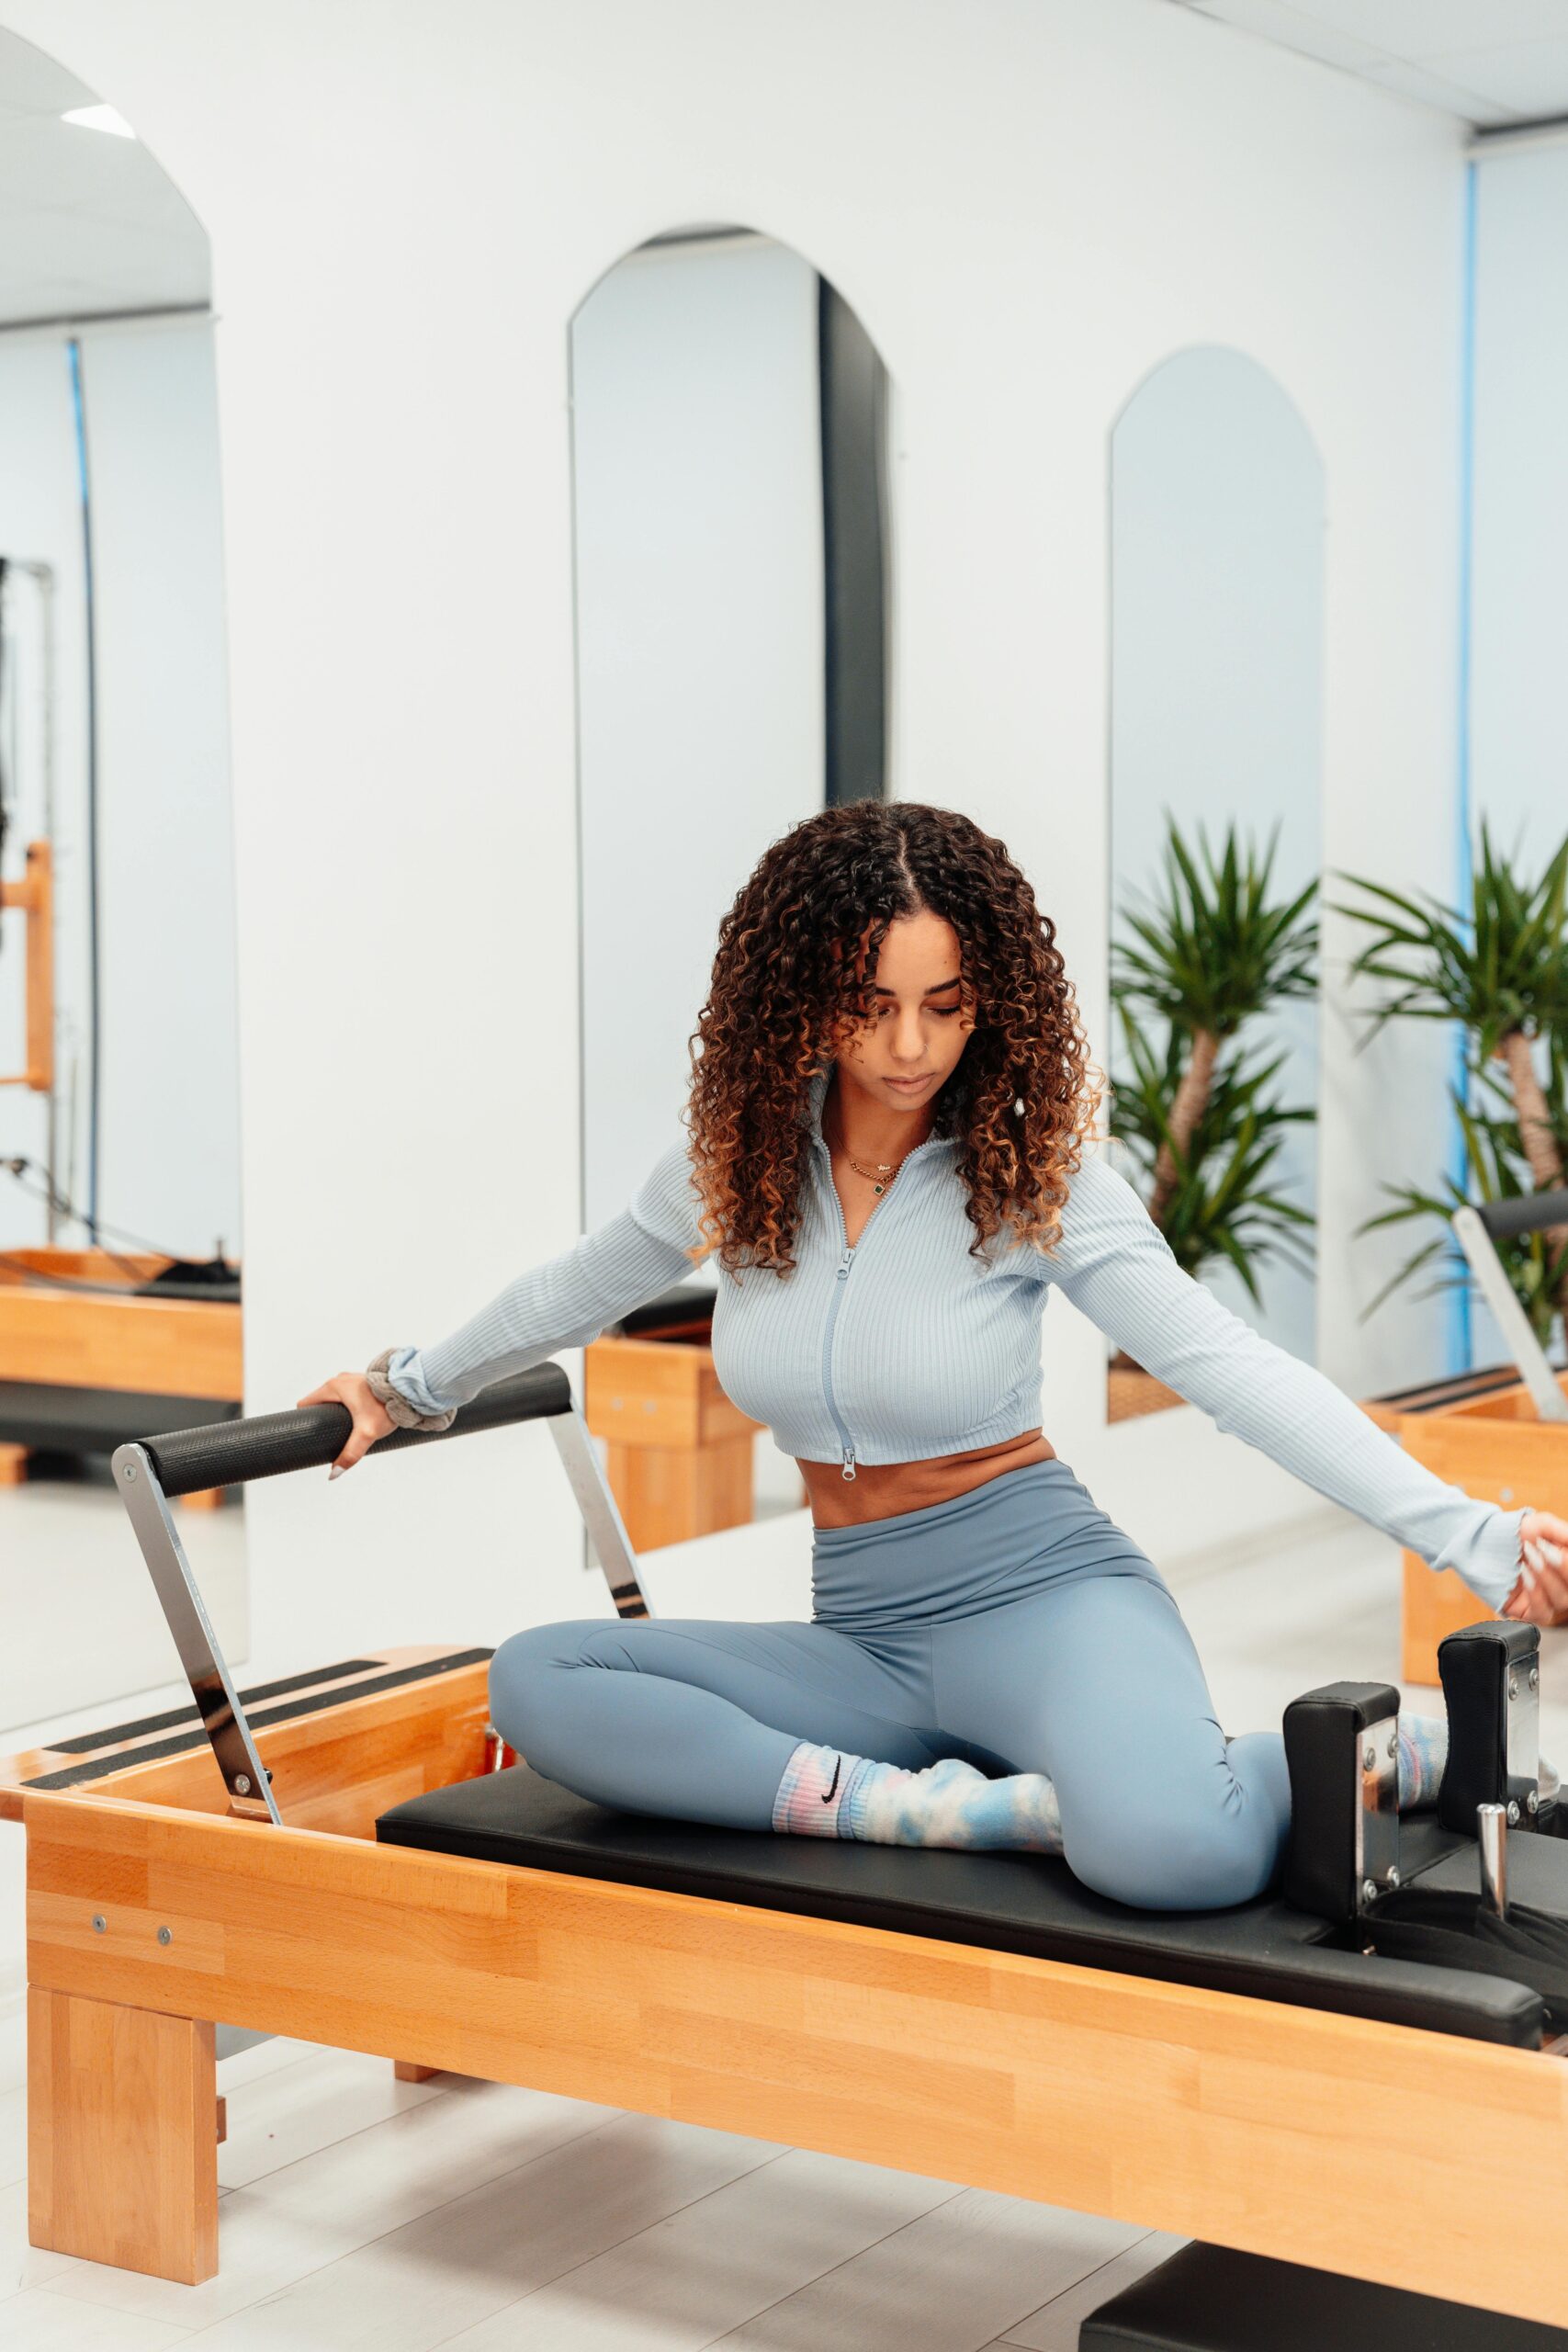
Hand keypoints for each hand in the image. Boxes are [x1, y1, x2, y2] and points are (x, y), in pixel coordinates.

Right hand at [295, 1372, 395, 1473]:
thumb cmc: (388, 1406)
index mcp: (334, 1387)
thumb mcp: (366, 1433)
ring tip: (340, 1432)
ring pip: (335, 1400)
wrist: (411, 1391)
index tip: (308, 1434)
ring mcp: (353, 1380)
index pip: (306, 1403)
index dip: (304, 1420)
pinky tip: (354, 1422)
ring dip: (335, 1414)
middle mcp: (341, 1380)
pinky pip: (348, 1397)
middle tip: (326, 1438)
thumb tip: (333, 1473)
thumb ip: (350, 1454)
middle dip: (321, 1420)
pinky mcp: (365, 1384)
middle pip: (320, 1403)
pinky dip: (347, 1408)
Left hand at [1498, 1510, 1567, 1626]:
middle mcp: (1560, 1584)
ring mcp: (1546, 1599)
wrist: (1483, 1541)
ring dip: (1546, 1578)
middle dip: (1563, 1568)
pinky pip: (1542, 1612)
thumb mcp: (1542, 1525)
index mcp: (1564, 1567)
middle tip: (1545, 1550)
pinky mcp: (1528, 1611)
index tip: (1556, 1547)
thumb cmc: (1514, 1533)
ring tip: (1529, 1558)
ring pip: (1561, 1600)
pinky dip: (1536, 1594)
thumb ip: (1562, 1532)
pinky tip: (1524, 1573)